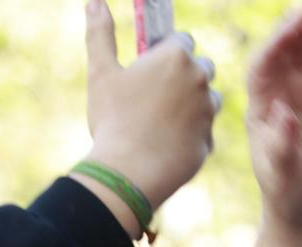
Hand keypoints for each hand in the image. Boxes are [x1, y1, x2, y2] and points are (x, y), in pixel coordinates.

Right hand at [82, 0, 220, 222]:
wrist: (126, 174)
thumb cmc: (112, 120)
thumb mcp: (100, 74)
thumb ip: (100, 35)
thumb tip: (94, 2)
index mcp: (176, 56)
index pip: (182, 41)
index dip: (166, 54)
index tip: (151, 71)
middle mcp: (199, 79)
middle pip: (200, 68)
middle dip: (184, 78)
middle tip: (155, 98)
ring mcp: (207, 112)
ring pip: (207, 101)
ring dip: (191, 107)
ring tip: (161, 124)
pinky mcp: (207, 142)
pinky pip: (202, 134)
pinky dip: (189, 138)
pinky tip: (164, 147)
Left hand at [246, 6, 301, 228]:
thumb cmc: (288, 195)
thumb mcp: (281, 175)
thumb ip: (281, 146)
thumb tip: (283, 114)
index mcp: (260, 108)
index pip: (263, 67)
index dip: (274, 46)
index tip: (290, 31)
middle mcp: (281, 93)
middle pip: (285, 52)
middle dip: (294, 31)